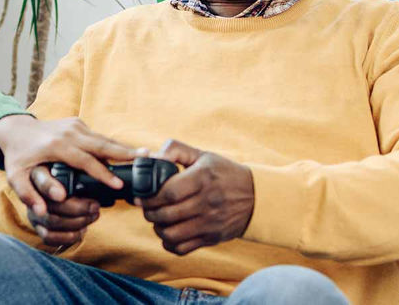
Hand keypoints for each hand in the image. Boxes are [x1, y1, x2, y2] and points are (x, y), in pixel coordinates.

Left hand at [0, 115, 137, 220]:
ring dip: (124, 149)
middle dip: (125, 153)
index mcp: (56, 145)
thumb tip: (41, 212)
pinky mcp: (78, 125)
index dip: (103, 173)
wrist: (15, 129)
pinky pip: (99, 137)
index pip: (85, 160)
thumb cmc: (17, 156)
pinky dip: (114, 146)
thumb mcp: (15, 176)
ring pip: (104, 139)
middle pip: (102, 145)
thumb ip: (26, 194)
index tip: (119, 185)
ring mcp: (75, 126)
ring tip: (146, 156)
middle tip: (147, 160)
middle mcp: (69, 132)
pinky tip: (128, 154)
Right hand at [25, 165, 101, 247]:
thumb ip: (86, 162)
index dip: (49, 188)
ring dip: (77, 221)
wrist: (62, 188)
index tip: (62, 195)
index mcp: (40, 171)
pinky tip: (81, 230)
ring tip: (93, 215)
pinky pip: (49, 237)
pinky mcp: (38, 226)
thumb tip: (105, 162)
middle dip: (77, 208)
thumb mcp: (76, 163)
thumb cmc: (71, 173)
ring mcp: (33, 210)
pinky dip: (68, 236)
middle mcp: (32, 192)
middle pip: (50, 204)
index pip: (41, 179)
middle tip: (95, 206)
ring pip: (51, 221)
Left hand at [137, 139, 253, 254]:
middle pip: (167, 214)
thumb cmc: (224, 173)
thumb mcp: (203, 155)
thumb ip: (175, 150)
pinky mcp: (212, 238)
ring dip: (157, 228)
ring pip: (172, 234)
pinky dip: (169, 243)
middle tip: (146, 207)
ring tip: (156, 219)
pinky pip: (182, 248)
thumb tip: (151, 156)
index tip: (141, 195)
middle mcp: (207, 202)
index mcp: (203, 179)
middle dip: (149, 212)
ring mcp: (210, 223)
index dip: (149, 196)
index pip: (169, 192)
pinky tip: (169, 232)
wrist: (257, 197)